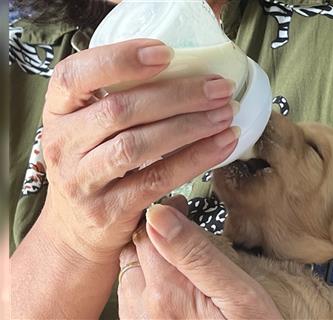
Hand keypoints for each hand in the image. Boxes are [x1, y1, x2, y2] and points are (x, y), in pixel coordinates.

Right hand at [40, 39, 238, 263]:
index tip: (167, 52)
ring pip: (138, 146)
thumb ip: (120, 99)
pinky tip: (221, 145)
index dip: (120, 59)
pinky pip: (157, 179)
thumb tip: (185, 69)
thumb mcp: (90, 127)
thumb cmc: (94, 164)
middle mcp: (62, 144)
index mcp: (57, 111)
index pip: (74, 75)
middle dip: (177, 95)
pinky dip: (194, 159)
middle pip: (120, 110)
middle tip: (219, 88)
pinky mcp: (108, 209)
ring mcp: (82, 180)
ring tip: (226, 114)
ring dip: (190, 127)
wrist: (76, 229)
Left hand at [118, 196, 281, 318]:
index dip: (164, 212)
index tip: (181, 206)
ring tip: (175, 254)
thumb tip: (159, 215)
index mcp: (167, 292)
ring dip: (148, 255)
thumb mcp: (238, 295)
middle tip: (179, 225)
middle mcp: (143, 308)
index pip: (147, 231)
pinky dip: (145, 279)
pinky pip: (130, 294)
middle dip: (153, 232)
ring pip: (128, 269)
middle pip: (133, 249)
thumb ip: (196, 254)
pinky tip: (168, 282)